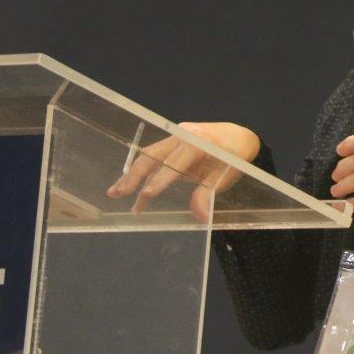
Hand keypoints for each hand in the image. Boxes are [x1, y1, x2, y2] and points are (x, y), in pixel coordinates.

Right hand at [106, 121, 259, 217]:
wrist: (238, 137)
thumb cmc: (234, 158)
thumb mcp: (225, 178)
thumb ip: (208, 194)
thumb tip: (200, 217)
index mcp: (199, 143)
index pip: (175, 163)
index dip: (160, 179)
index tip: (146, 195)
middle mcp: (184, 136)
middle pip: (154, 155)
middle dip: (135, 176)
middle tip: (118, 194)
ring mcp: (176, 136)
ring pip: (149, 154)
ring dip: (132, 174)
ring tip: (115, 192)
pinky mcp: (172, 140)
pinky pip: (154, 154)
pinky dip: (142, 168)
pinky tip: (128, 182)